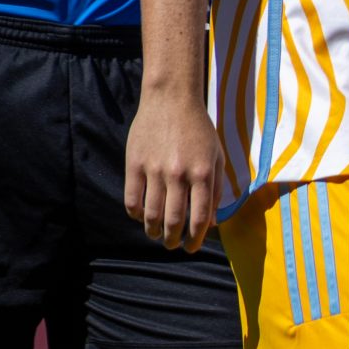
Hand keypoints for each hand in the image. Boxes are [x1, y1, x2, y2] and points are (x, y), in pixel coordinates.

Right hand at [124, 93, 222, 252]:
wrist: (171, 100)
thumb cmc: (199, 130)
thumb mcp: (216, 157)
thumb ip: (216, 189)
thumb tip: (210, 222)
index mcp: (202, 174)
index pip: (199, 218)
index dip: (195, 239)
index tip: (192, 247)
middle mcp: (178, 175)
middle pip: (173, 221)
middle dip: (173, 240)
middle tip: (173, 244)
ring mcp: (154, 170)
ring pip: (150, 215)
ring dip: (153, 231)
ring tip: (157, 235)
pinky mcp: (134, 165)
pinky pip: (131, 200)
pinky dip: (136, 214)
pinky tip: (141, 217)